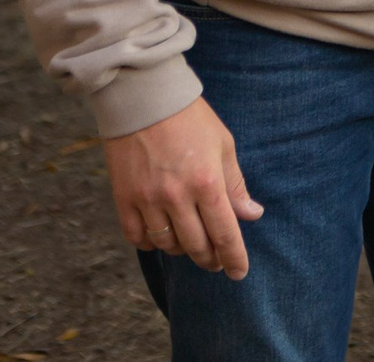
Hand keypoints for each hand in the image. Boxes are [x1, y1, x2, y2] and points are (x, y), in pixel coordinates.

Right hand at [104, 97, 263, 278]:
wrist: (144, 100)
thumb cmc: (191, 120)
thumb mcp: (223, 145)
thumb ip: (235, 185)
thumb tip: (251, 215)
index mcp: (207, 182)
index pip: (225, 234)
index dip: (234, 258)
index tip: (238, 273)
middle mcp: (177, 196)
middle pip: (196, 245)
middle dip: (210, 259)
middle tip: (217, 262)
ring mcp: (147, 200)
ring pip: (167, 245)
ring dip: (183, 251)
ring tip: (192, 245)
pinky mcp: (123, 199)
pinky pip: (137, 237)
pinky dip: (151, 244)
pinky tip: (162, 238)